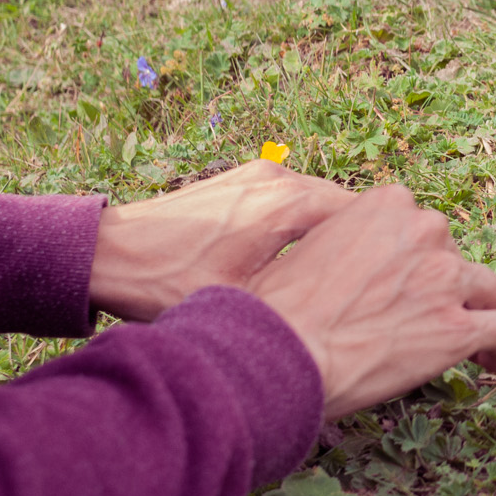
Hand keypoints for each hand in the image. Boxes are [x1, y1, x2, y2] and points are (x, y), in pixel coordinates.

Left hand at [89, 159, 357, 320]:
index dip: (381, 256)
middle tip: (375, 287)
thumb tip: (342, 322)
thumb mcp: (237, 307)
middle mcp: (279, 178)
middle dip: (364, 245)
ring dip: (338, 235)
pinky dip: (312, 224)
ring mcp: (261, 173)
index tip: (389, 287)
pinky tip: (308, 260)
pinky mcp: (245, 177)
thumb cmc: (164, 284)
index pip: (363, 220)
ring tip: (346, 277)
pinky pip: (298, 196)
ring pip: (323, 200)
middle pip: (347, 208)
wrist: (105, 251)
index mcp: (285, 204)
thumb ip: (295, 305)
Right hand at [247, 185, 495, 419]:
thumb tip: (350, 260)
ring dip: (475, 308)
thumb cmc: (281, 306)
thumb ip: (347, 238)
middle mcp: (426, 231)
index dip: (415, 254)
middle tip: (420, 311)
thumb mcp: (310, 244)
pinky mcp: (460, 328)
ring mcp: (447, 279)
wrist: (285, 350)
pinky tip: (488, 362)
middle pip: (452, 254)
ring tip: (466, 334)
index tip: (405, 276)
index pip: (421, 224)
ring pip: (484, 288)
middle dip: (440, 280)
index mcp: (389, 204)